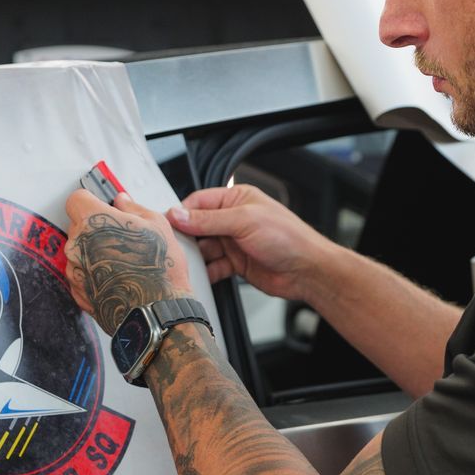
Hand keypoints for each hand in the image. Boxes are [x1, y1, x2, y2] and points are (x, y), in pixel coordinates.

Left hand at [64, 188, 195, 335]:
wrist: (157, 312)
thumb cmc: (159, 270)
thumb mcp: (156, 225)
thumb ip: (132, 208)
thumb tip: (122, 201)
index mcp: (92, 221)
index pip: (76, 198)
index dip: (90, 201)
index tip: (101, 206)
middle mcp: (76, 245)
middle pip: (77, 226)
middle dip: (95, 228)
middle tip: (120, 237)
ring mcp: (75, 270)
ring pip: (79, 251)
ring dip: (94, 252)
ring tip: (122, 262)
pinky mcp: (77, 292)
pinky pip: (81, 274)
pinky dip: (94, 274)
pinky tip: (117, 277)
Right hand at [167, 185, 335, 301]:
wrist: (307, 271)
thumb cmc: (288, 238)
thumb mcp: (244, 221)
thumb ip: (209, 219)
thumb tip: (179, 214)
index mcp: (236, 200)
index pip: (198, 202)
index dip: (181, 213)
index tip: (167, 224)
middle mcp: (233, 219)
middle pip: (197, 227)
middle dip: (188, 237)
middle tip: (176, 247)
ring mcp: (234, 242)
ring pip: (204, 249)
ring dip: (197, 257)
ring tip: (189, 263)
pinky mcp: (236, 263)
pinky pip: (214, 266)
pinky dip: (207, 272)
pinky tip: (203, 275)